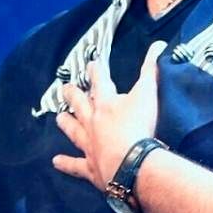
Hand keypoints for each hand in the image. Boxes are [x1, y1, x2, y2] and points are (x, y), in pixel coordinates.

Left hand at [52, 40, 166, 190]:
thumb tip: (157, 45)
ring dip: (66, 124)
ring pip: (74, 131)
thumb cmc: (139, 126)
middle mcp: (93, 122)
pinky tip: (56, 161)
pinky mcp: (90, 167)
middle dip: (73, 95)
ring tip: (58, 118)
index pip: (99, 81)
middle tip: (64, 88)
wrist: (131, 163)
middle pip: (80, 105)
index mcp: (106, 103)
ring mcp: (90, 145)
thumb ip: (151, 68)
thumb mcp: (148, 92)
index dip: (96, 71)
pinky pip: (75, 165)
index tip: (91, 63)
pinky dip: (66, 163)